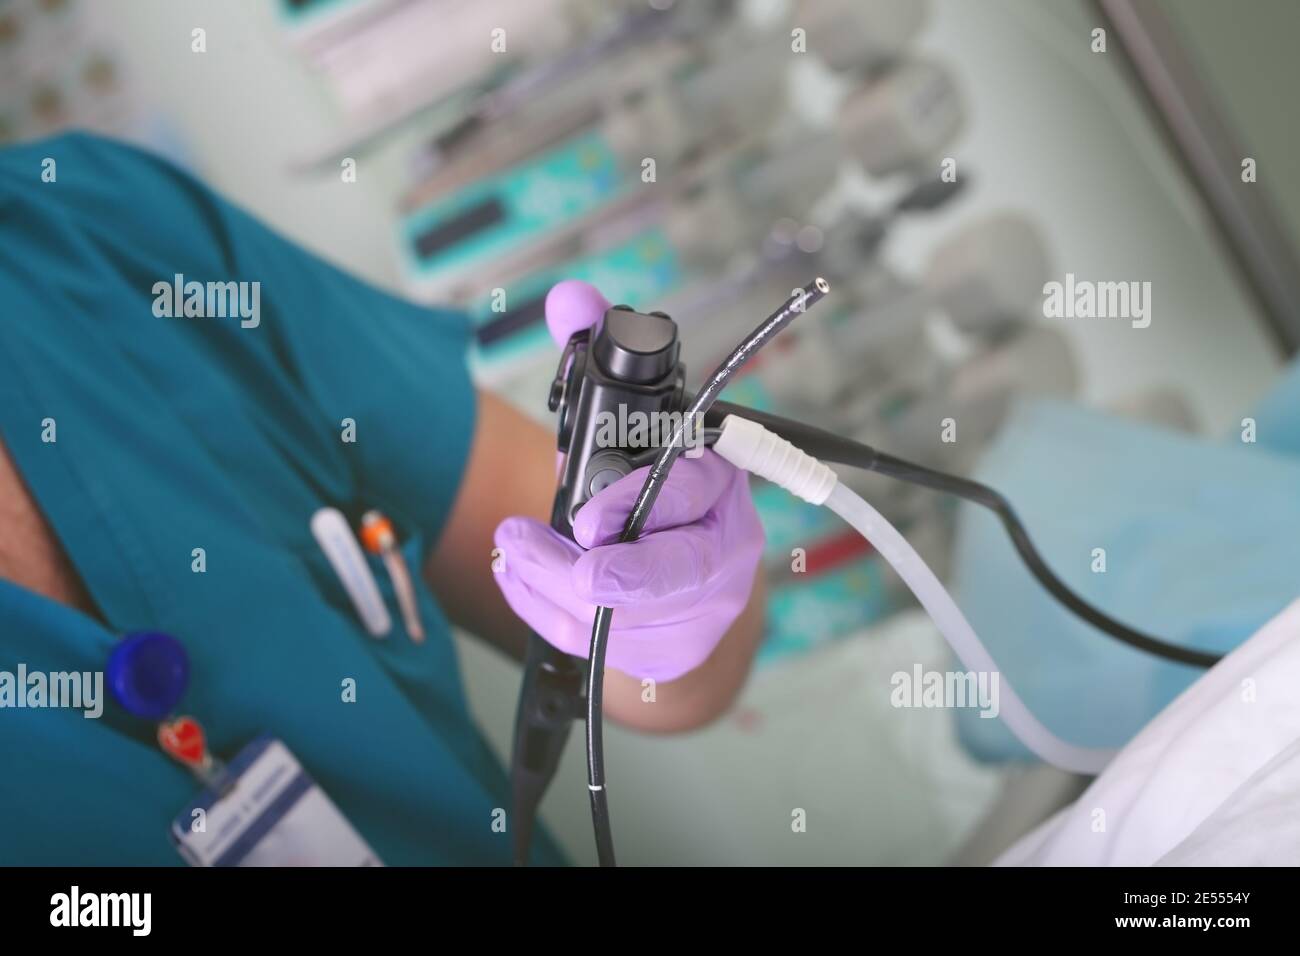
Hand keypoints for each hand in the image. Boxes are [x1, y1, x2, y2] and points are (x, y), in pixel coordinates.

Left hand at [492, 281, 764, 682]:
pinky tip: (521, 580)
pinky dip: (549, 615)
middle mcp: (727, 547)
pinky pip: (604, 647)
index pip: (697, 489)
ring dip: (554, 587)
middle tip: (545, 556)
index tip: (586, 513)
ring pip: (630, 617)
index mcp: (722, 480)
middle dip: (606, 572)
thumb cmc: (649, 490)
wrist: (681, 572)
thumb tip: (569, 299)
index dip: (638, 501)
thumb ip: (596, 357)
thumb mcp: (626, 421)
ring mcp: (706, 607)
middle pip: (678, 572)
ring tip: (513, 553)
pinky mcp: (673, 652)